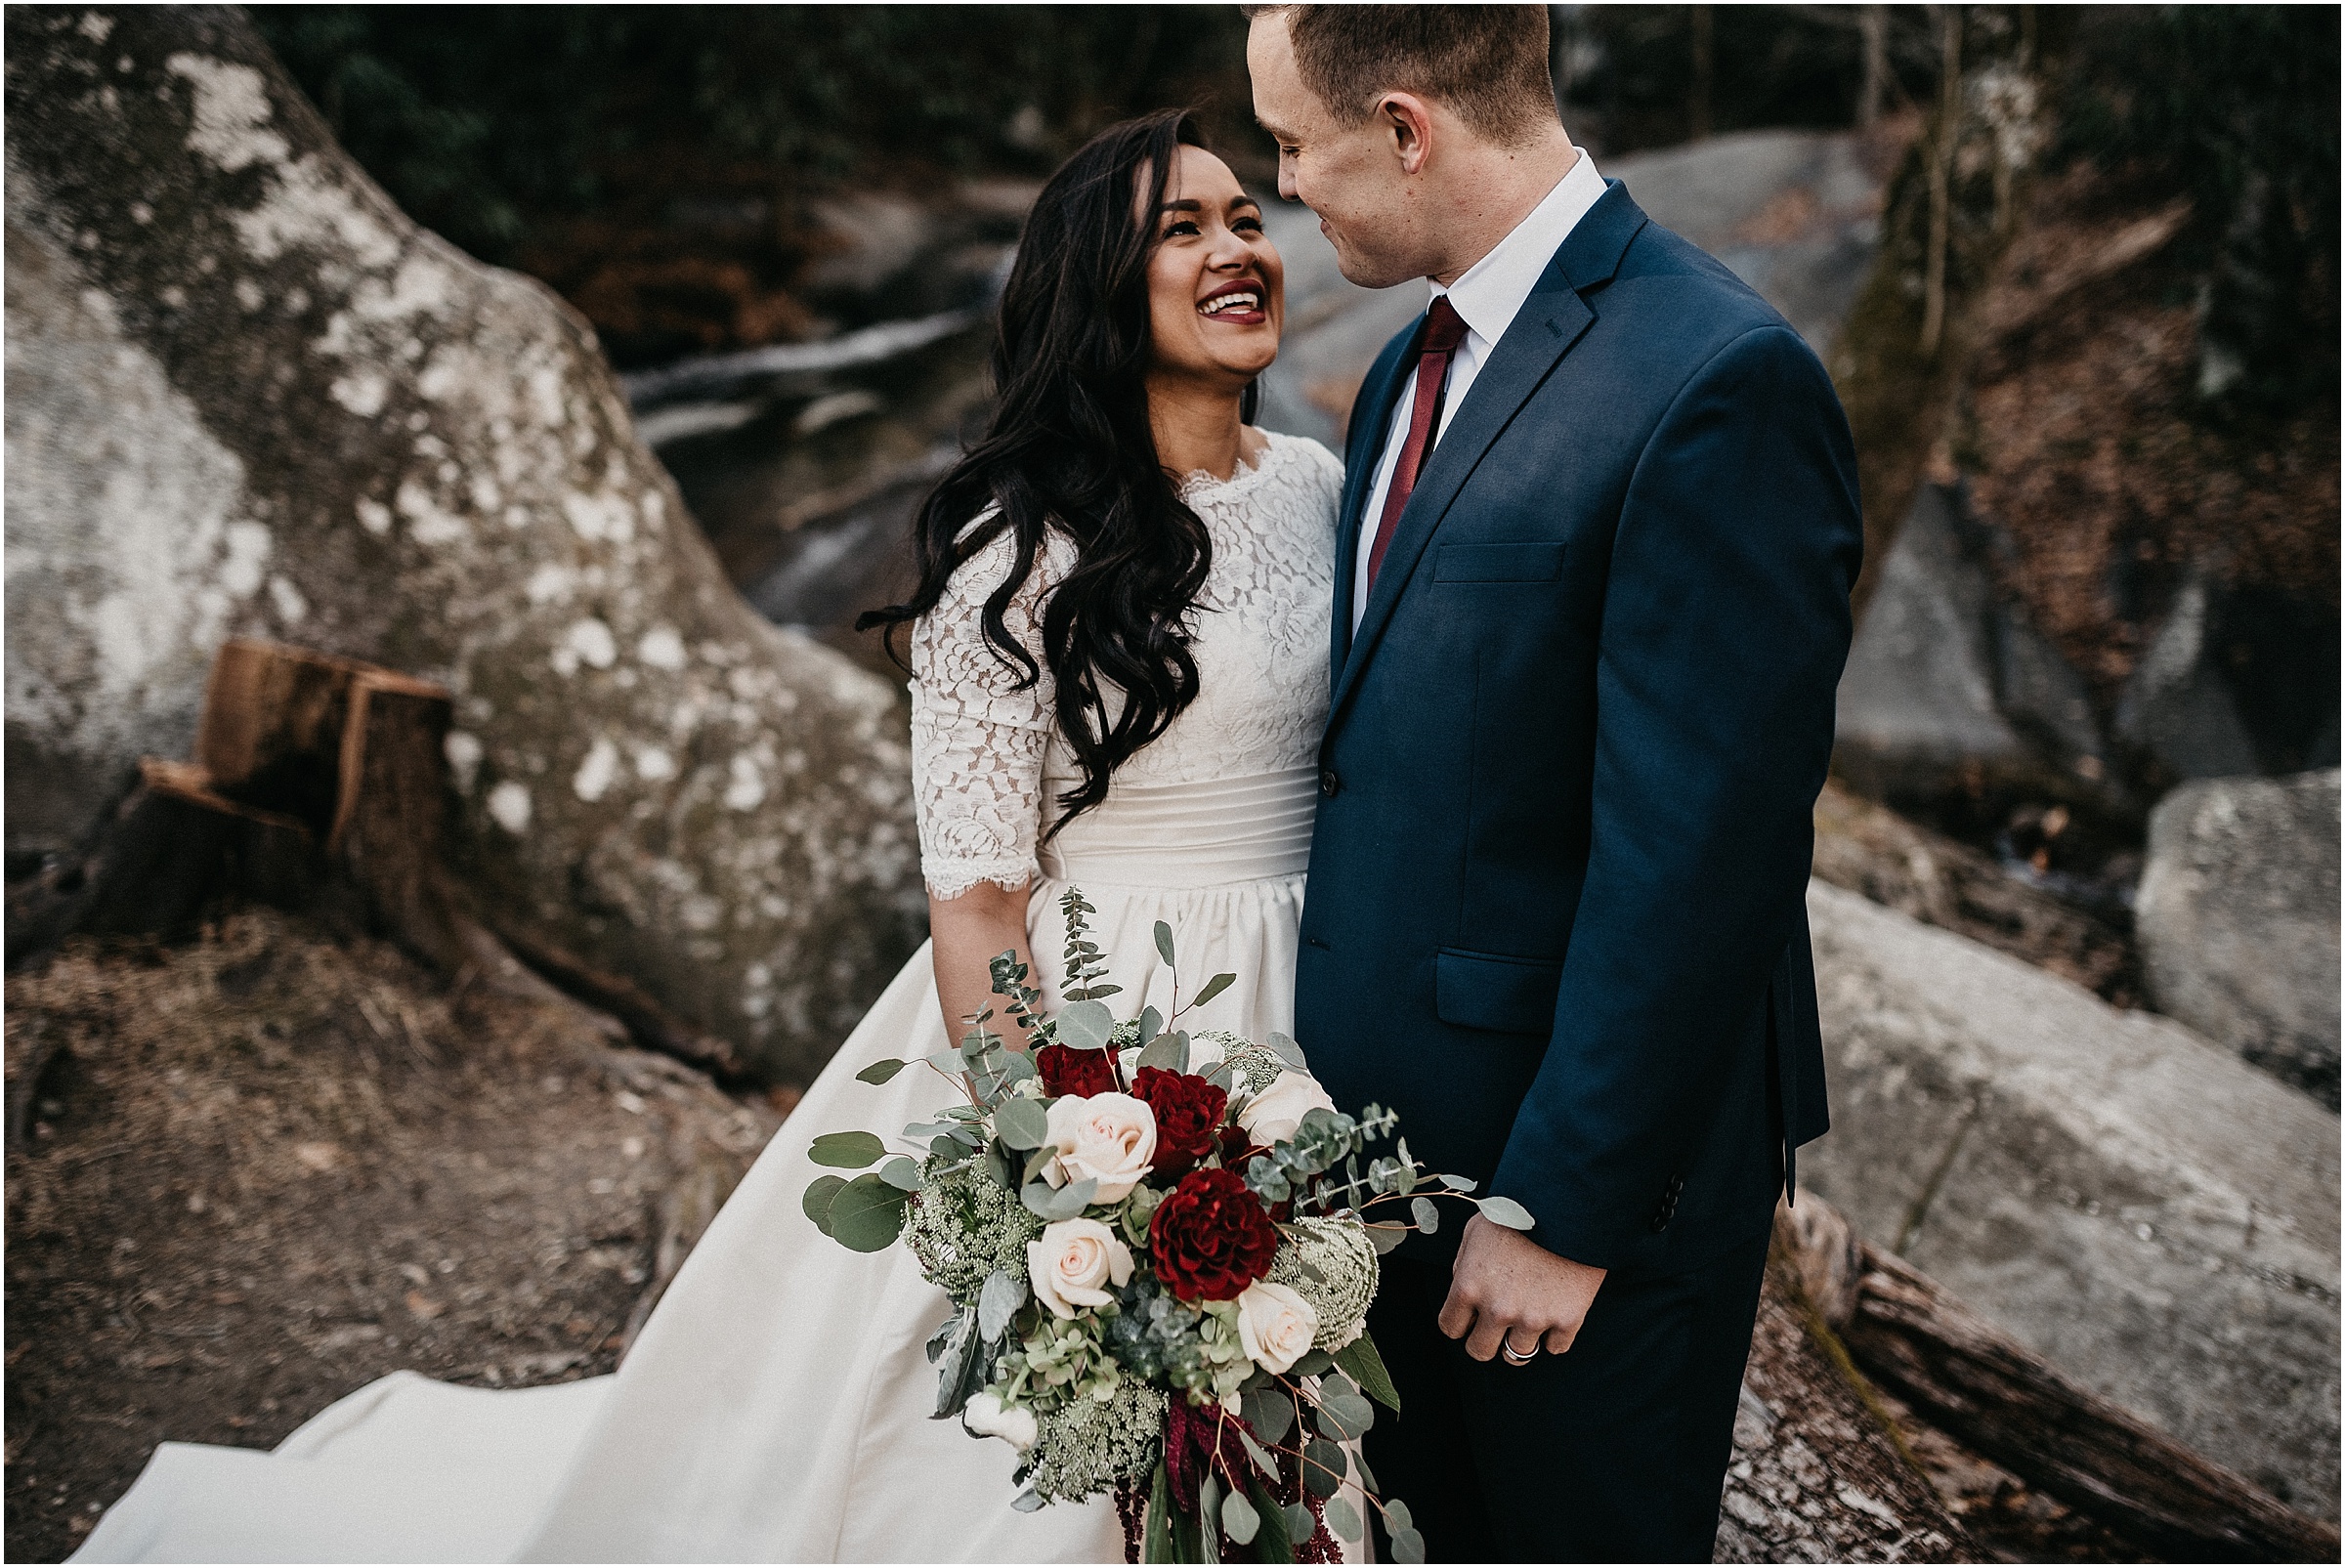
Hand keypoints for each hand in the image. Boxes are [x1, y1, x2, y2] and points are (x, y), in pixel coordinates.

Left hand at [1438, 1213, 1606, 1362]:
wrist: (1568, 1205)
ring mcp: (1533, 1318)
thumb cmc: (1517, 1213)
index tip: (1471, 1315)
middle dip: (1485, 1339)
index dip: (1460, 1322)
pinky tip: (1555, 1314)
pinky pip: (1555, 1348)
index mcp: (1468, 1287)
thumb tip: (1461, 1290)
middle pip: (1479, 1351)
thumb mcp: (1475, 1230)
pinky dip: (1554, 1336)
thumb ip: (1462, 1264)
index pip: (1450, 1328)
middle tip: (1498, 1324)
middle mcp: (1497, 1309)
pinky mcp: (1567, 1320)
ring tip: (1527, 1319)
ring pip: (1517, 1355)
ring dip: (1519, 1340)